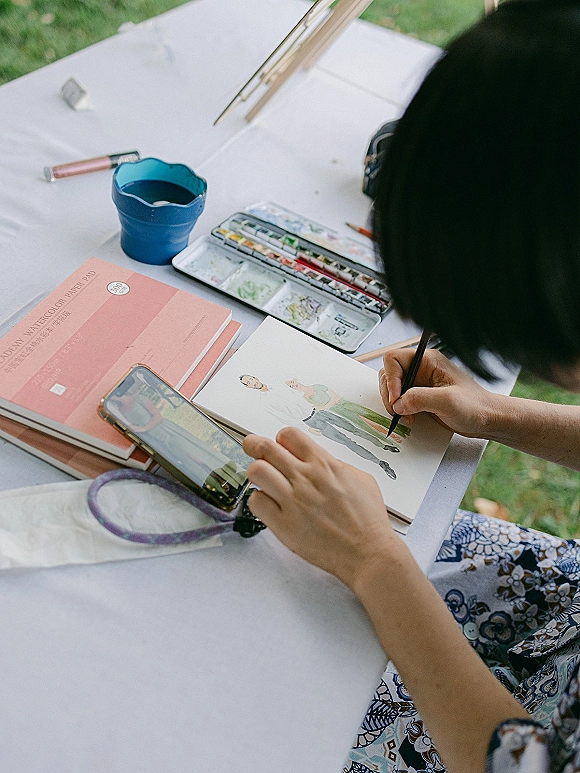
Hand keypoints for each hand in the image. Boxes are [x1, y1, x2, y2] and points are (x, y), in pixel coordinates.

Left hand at [242, 427, 398, 589]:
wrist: (368, 553)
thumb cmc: (368, 520)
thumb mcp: (361, 479)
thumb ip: (335, 465)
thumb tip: (318, 460)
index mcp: (324, 464)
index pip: (289, 435)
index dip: (281, 439)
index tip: (281, 446)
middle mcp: (306, 479)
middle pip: (265, 448)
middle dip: (254, 445)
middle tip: (252, 448)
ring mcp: (293, 501)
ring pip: (256, 471)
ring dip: (257, 473)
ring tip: (265, 481)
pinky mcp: (284, 525)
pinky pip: (256, 502)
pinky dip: (259, 500)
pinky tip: (270, 505)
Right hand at [379, 348, 499, 437]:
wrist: (487, 420)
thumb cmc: (475, 406)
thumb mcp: (447, 401)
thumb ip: (419, 398)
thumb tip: (398, 403)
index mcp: (427, 361)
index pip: (393, 359)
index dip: (391, 379)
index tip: (397, 399)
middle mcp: (421, 370)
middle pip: (388, 374)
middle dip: (390, 394)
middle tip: (400, 411)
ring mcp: (419, 384)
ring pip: (392, 389)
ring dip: (394, 405)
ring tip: (407, 417)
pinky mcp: (420, 398)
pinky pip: (400, 401)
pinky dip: (399, 411)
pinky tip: (410, 419)